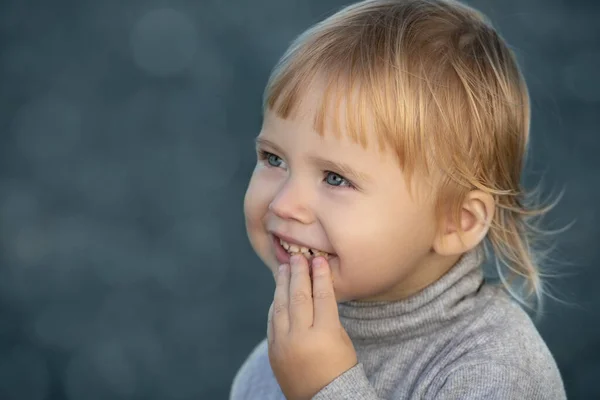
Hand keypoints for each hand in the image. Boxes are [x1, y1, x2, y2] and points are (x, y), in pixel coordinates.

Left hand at [267, 255, 357, 399]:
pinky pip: (272, 320)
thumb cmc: (339, 368)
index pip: (322, 297)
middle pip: (299, 297)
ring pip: (281, 306)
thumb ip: (327, 315)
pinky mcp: (273, 350)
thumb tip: (315, 289)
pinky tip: (279, 291)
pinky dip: (276, 303)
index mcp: (324, 335)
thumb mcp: (341, 340)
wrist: (323, 399)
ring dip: (283, 284)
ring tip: (285, 268)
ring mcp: (283, 344)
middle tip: (298, 257)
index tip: (318, 260)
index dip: (320, 276)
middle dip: (298, 274)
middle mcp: (300, 338)